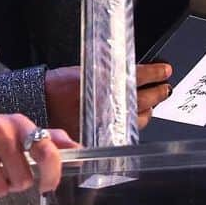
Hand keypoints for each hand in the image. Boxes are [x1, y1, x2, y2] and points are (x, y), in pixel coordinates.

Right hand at [45, 61, 172, 139]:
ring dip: (150, 109)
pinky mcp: (104, 136)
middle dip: (159, 92)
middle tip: (166, 87)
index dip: (155, 72)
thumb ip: (108, 70)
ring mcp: (109, 122)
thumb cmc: (56, 86)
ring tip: (154, 103)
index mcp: (105, 82)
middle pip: (145, 98)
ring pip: (140, 118)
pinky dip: (135, 123)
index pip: (140, 76)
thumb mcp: (83, 68)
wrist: (39, 104)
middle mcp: (110, 103)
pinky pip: (128, 131)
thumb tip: (130, 71)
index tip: (165, 69)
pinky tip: (138, 117)